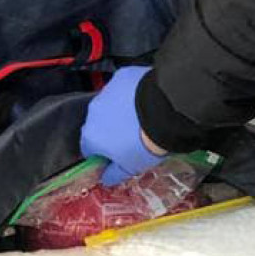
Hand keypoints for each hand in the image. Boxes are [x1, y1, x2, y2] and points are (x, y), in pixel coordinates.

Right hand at [80, 66, 166, 185]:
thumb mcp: (131, 167)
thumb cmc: (146, 143)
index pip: (88, 148)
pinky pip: (123, 87)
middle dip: (110, 130)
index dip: (102, 153)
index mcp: (91, 136)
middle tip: (131, 137)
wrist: (166, 111)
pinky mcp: (122, 77)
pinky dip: (130, 94)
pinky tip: (145, 101)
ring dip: (120, 111)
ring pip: (109, 104)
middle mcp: (93, 112)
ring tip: (141, 118)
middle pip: (98, 124)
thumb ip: (114, 174)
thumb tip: (106, 179)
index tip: (115, 155)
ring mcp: (107, 91)